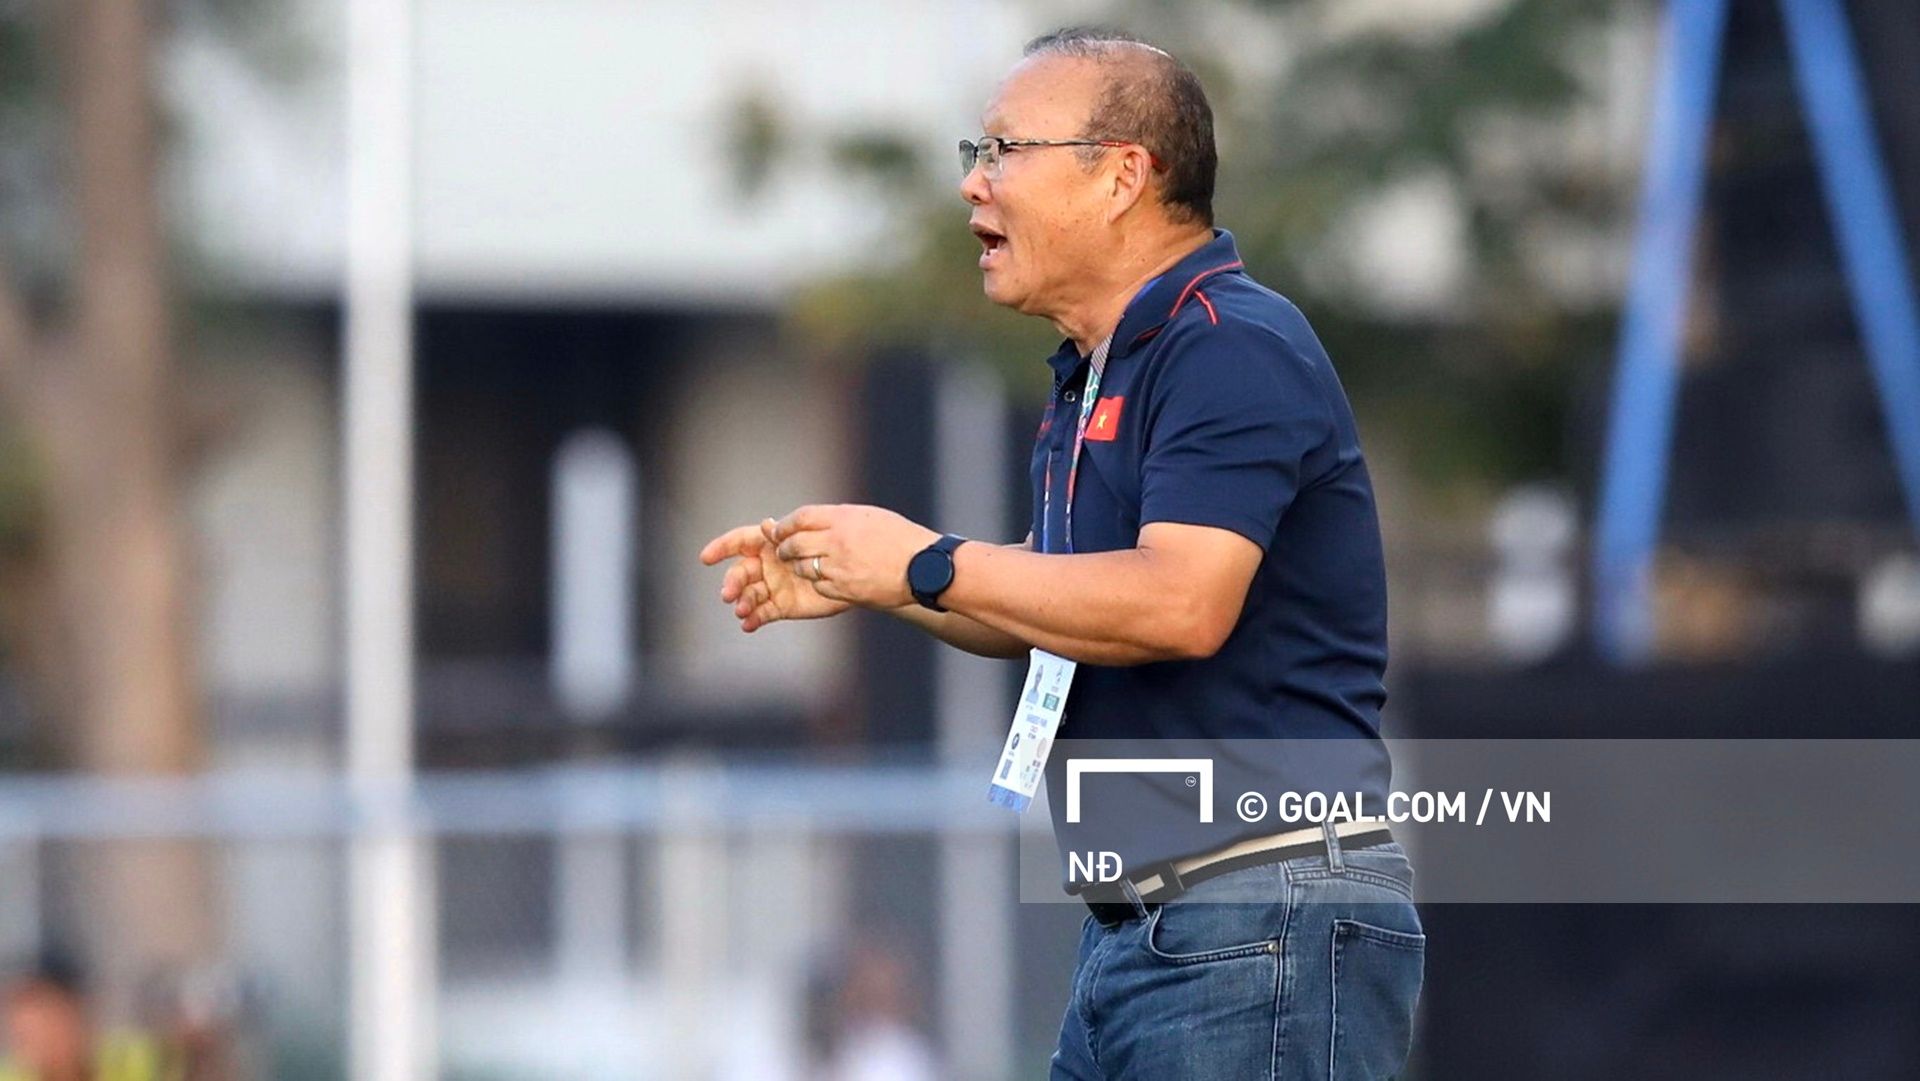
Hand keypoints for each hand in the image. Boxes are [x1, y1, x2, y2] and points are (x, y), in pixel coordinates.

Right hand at [699, 518, 851, 631]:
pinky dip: (753, 619)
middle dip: (732, 583)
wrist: (849, 575)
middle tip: (728, 594)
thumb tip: (766, 524)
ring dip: (742, 603)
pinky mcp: (780, 606)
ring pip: (748, 595)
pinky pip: (762, 613)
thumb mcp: (807, 538)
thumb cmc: (828, 550)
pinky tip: (748, 624)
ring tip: (742, 610)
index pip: (739, 542)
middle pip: (740, 572)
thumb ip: (784, 534)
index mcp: (768, 545)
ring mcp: (771, 587)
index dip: (721, 547)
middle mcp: (765, 566)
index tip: (706, 557)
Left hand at [768, 504, 939, 609]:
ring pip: (804, 568)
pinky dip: (819, 583)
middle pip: (795, 544)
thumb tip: (813, 523)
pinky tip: (828, 580)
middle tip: (784, 552)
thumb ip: (839, 519)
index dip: (785, 525)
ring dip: (800, 567)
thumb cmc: (901, 539)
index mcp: (843, 519)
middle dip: (785, 549)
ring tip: (806, 566)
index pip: (800, 518)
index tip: (778, 531)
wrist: (924, 568)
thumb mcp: (869, 517)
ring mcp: (840, 568)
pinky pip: (820, 586)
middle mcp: (837, 541)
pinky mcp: (845, 590)